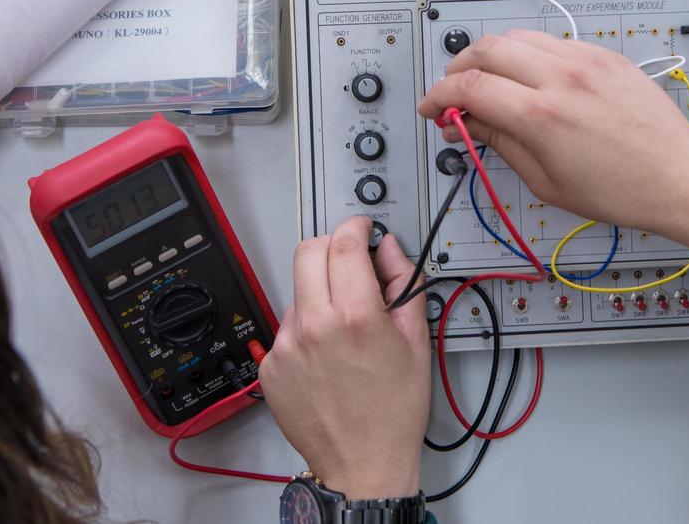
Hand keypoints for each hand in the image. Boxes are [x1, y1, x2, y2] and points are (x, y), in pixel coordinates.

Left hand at [258, 216, 429, 499]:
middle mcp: (315, 326)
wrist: (363, 463)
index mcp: (355, 317)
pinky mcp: (271, 366)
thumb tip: (390, 250)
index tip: (362, 227)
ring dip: (319, 292)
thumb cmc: (393, 411)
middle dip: (331, 246)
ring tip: (343, 326)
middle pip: (308, 251)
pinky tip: (326, 354)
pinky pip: (286, 327)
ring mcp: (287, 347)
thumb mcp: (416, 341)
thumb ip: (404, 285)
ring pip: (297, 290)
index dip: (356, 225)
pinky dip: (306, 328)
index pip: (344, 242)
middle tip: (349, 262)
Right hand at [417, 30, 688, 260]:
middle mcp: (561, 77)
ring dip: (491, 56)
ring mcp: (584, 59)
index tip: (432, 109)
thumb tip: (465, 123)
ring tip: (489, 84)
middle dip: (458, 69)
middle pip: (486, 49)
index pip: (469, 86)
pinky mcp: (603, 54)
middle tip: (453, 94)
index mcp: (541, 115)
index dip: (440, 97)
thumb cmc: (620, 190)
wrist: (678, 175)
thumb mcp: (546, 180)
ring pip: (517, 36)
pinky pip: (551, 41)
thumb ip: (499, 142)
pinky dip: (528, 54)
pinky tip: (529, 80)